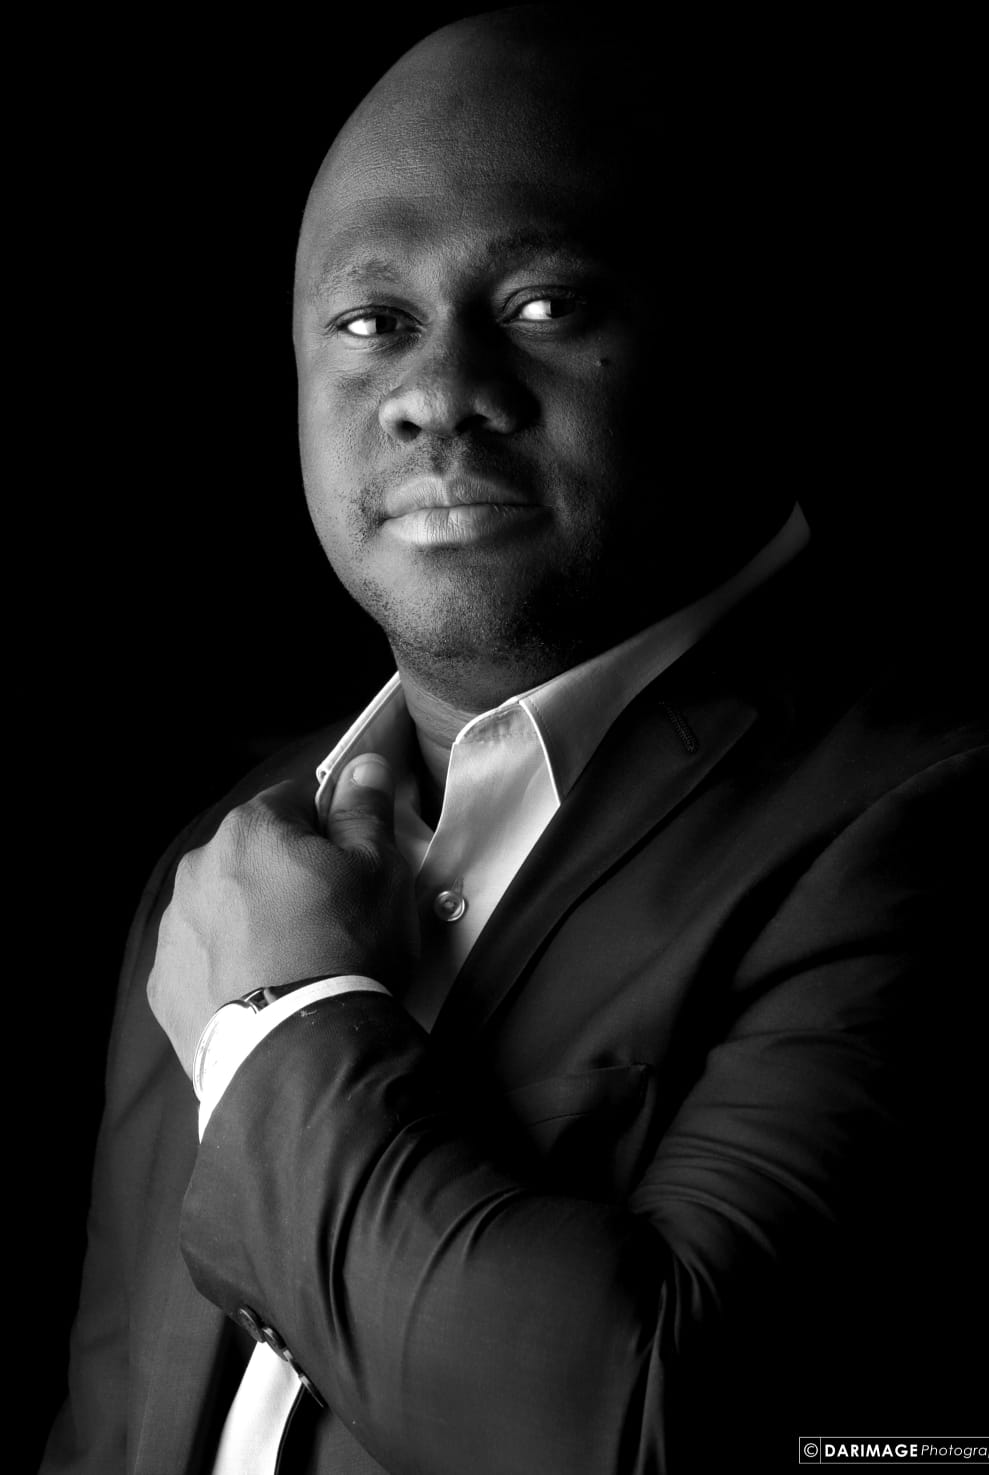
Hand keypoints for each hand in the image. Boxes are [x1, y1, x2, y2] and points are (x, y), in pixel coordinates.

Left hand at [147, 754, 416, 1076]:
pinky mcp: (165, 986)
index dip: (331, 829)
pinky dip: (230, 970)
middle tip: (332, 921)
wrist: (300, 1052)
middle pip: (254, 856)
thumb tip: (362, 766)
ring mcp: (174, 930)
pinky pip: (204, 962)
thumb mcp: (379, 870)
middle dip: (287, 877)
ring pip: (225, 908)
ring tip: (299, 965)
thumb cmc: (345, 948)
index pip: (296, 802)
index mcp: (249, 831)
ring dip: (255, 922)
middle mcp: (198, 870)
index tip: (353, 865)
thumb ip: (366, 811)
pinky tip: (266, 994)